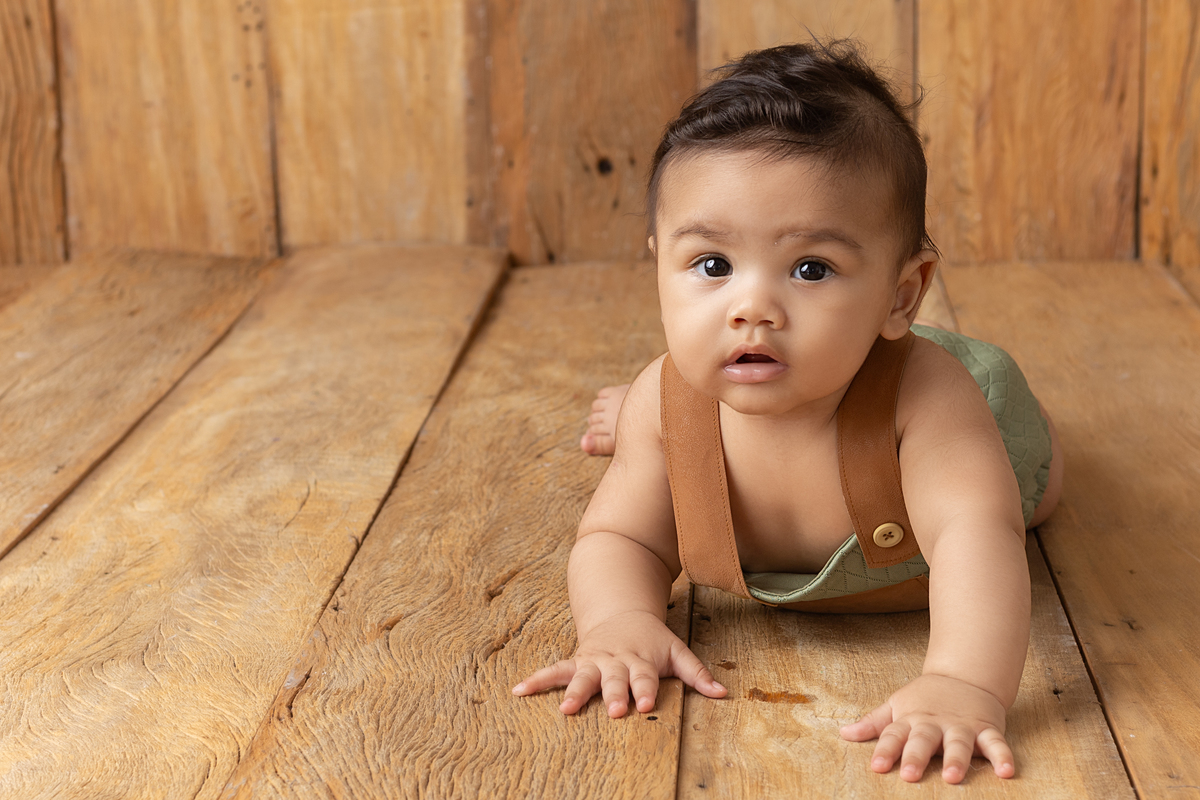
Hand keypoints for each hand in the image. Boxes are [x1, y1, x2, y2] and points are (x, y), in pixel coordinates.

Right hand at [512, 610, 726, 716]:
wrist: (621, 612)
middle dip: (613, 694)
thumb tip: (723, 693)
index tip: (645, 703)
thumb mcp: (677, 651)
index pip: (645, 676)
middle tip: (613, 710)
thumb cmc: (652, 639)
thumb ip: (697, 674)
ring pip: (582, 676)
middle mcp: (615, 661)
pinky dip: (537, 680)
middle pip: (614, 679)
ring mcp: (593, 661)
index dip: (645, 689)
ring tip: (566, 709)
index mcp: (641, 660)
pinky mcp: (576, 661)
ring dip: (574, 691)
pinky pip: (554, 670)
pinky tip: (519, 691)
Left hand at [839, 673, 1012, 783]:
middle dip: (916, 757)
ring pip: (958, 742)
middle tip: (910, 775)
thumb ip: (873, 723)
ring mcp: (961, 725)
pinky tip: (1006, 772)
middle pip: (923, 739)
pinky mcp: (986, 728)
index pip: (894, 735)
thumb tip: (843, 733)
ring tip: (952, 776)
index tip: (877, 767)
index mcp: (911, 719)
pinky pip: (996, 743)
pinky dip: (1003, 756)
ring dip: (956, 759)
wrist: (964, 675)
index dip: (885, 751)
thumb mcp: (896, 706)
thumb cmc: (925, 698)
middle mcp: (935, 723)